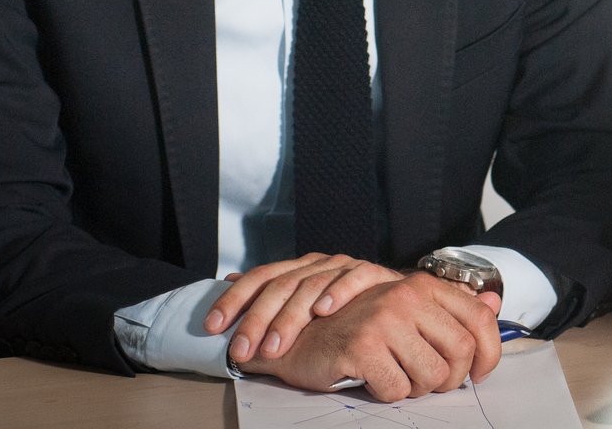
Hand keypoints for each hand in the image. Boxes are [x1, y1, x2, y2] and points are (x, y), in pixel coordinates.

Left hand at [206, 253, 405, 363]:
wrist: (398, 299)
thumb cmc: (347, 307)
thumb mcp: (305, 303)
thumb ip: (270, 295)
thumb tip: (228, 282)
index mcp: (298, 268)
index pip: (260, 277)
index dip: (234, 300)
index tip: (213, 327)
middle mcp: (318, 263)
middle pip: (281, 284)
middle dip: (257, 319)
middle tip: (242, 350)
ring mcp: (345, 266)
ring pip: (311, 285)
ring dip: (290, 318)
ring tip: (275, 347)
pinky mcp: (374, 273)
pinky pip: (354, 278)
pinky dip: (338, 292)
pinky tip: (324, 311)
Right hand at [239, 272, 503, 402]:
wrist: (296, 334)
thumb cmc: (356, 326)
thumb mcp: (405, 310)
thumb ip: (451, 308)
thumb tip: (496, 304)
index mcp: (423, 286)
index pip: (479, 320)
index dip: (488, 354)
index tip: (478, 373)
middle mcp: (407, 297)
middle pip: (460, 354)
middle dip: (449, 380)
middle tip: (429, 384)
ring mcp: (384, 320)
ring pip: (431, 377)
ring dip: (417, 388)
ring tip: (397, 378)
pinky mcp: (363, 347)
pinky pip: (397, 390)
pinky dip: (388, 394)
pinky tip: (373, 380)